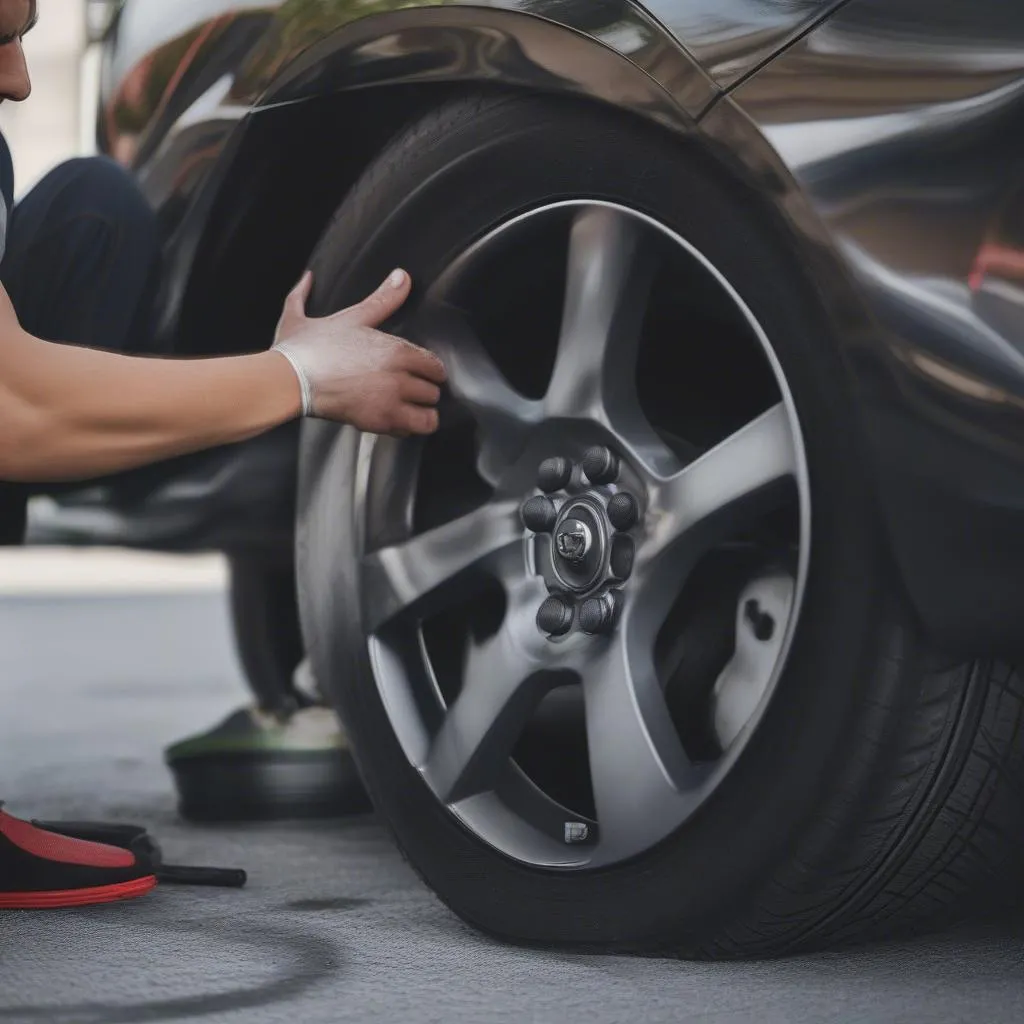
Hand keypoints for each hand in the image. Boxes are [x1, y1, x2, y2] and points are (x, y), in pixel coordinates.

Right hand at [272, 269, 446, 434]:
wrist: (288, 379)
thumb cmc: (310, 348)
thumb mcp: (348, 316)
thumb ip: (380, 297)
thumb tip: (400, 275)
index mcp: (395, 349)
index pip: (434, 365)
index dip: (430, 369)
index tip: (422, 372)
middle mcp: (398, 376)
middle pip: (434, 390)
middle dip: (425, 391)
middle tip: (414, 391)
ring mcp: (389, 402)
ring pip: (428, 415)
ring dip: (422, 412)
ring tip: (411, 409)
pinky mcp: (378, 423)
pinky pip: (411, 430)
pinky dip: (407, 428)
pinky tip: (398, 421)